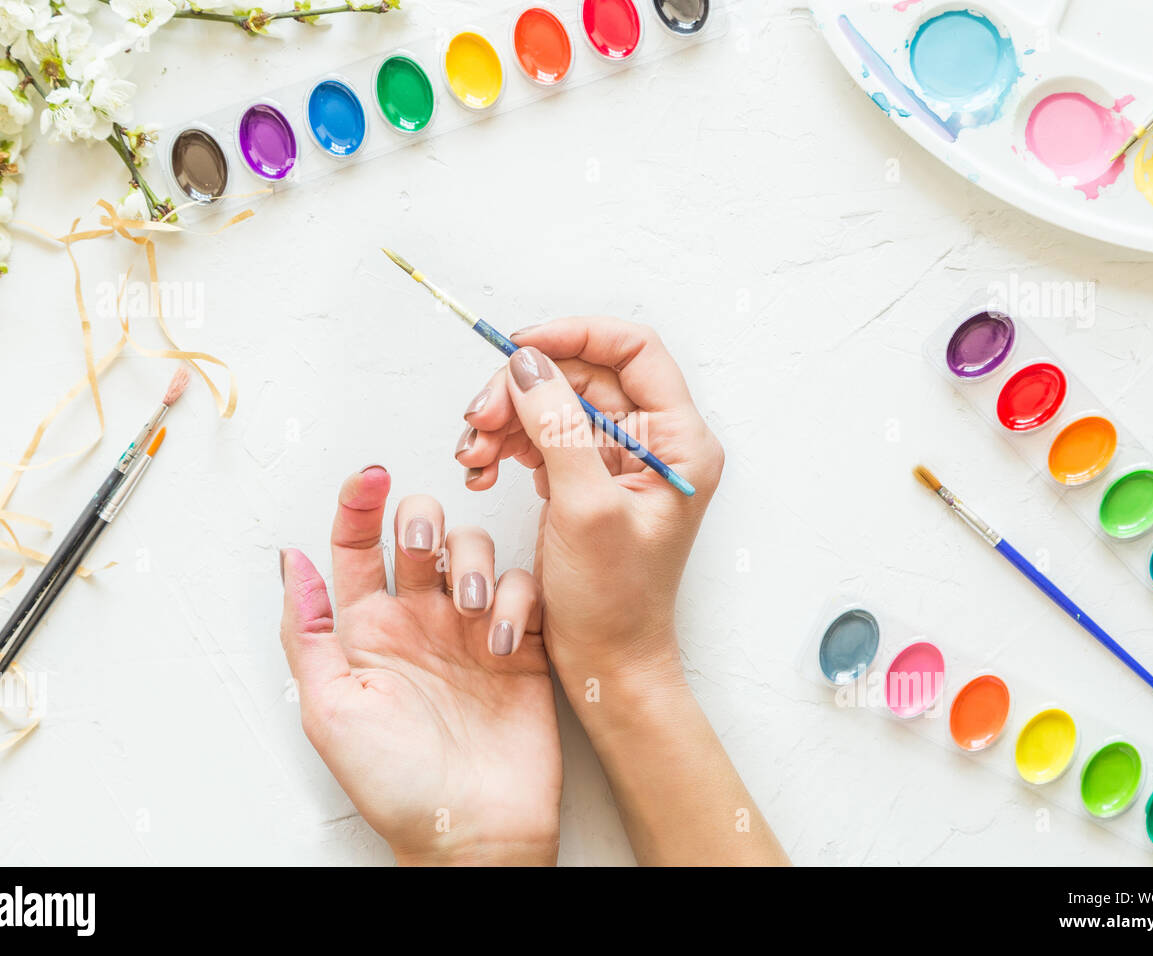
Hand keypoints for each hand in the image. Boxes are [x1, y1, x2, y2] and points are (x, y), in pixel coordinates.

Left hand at [279, 466, 560, 865]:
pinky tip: (500, 641)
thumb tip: (290, 560)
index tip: (370, 477)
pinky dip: (514, 600)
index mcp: (367, 630)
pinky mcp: (518, 643)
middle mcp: (418, 620)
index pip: (357, 546)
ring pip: (475, 549)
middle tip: (424, 550)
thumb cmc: (396, 784)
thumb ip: (308, 630)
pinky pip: (523, 587)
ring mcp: (469, 629)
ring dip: (472, 564)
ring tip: (469, 613)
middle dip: (424, 522)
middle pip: (422, 532)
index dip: (360, 504)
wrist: (473, 831)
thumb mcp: (328, 708)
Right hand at [453, 317, 724, 685]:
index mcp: (680, 441)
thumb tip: (529, 364)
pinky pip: (540, 435)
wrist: (606, 660)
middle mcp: (654, 442)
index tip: (518, 347)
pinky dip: (505, 444)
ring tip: (473, 455)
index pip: (634, 351)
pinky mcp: (583, 477)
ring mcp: (616, 459)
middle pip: (582, 374)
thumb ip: (559, 428)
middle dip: (524, 388)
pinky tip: (482, 469)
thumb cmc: (615, 600)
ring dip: (506, 418)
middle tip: (478, 420)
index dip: (576, 336)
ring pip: (553, 402)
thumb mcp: (586, 509)